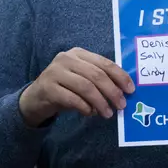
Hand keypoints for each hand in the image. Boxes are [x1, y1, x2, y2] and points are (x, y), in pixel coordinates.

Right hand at [19, 47, 134, 125]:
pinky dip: (85, 107)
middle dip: (112, 91)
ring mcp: (54, 72)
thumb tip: (125, 92)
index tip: (131, 90)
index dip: (120, 77)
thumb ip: (101, 80)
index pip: (105, 63)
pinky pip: (72, 98)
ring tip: (108, 113)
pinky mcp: (47, 87)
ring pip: (85, 87)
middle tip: (121, 105)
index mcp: (79, 53)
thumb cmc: (66, 88)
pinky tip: (90, 113)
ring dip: (100, 102)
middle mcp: (66, 59)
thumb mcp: (83, 80)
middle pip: (96, 75)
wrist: (36, 98)